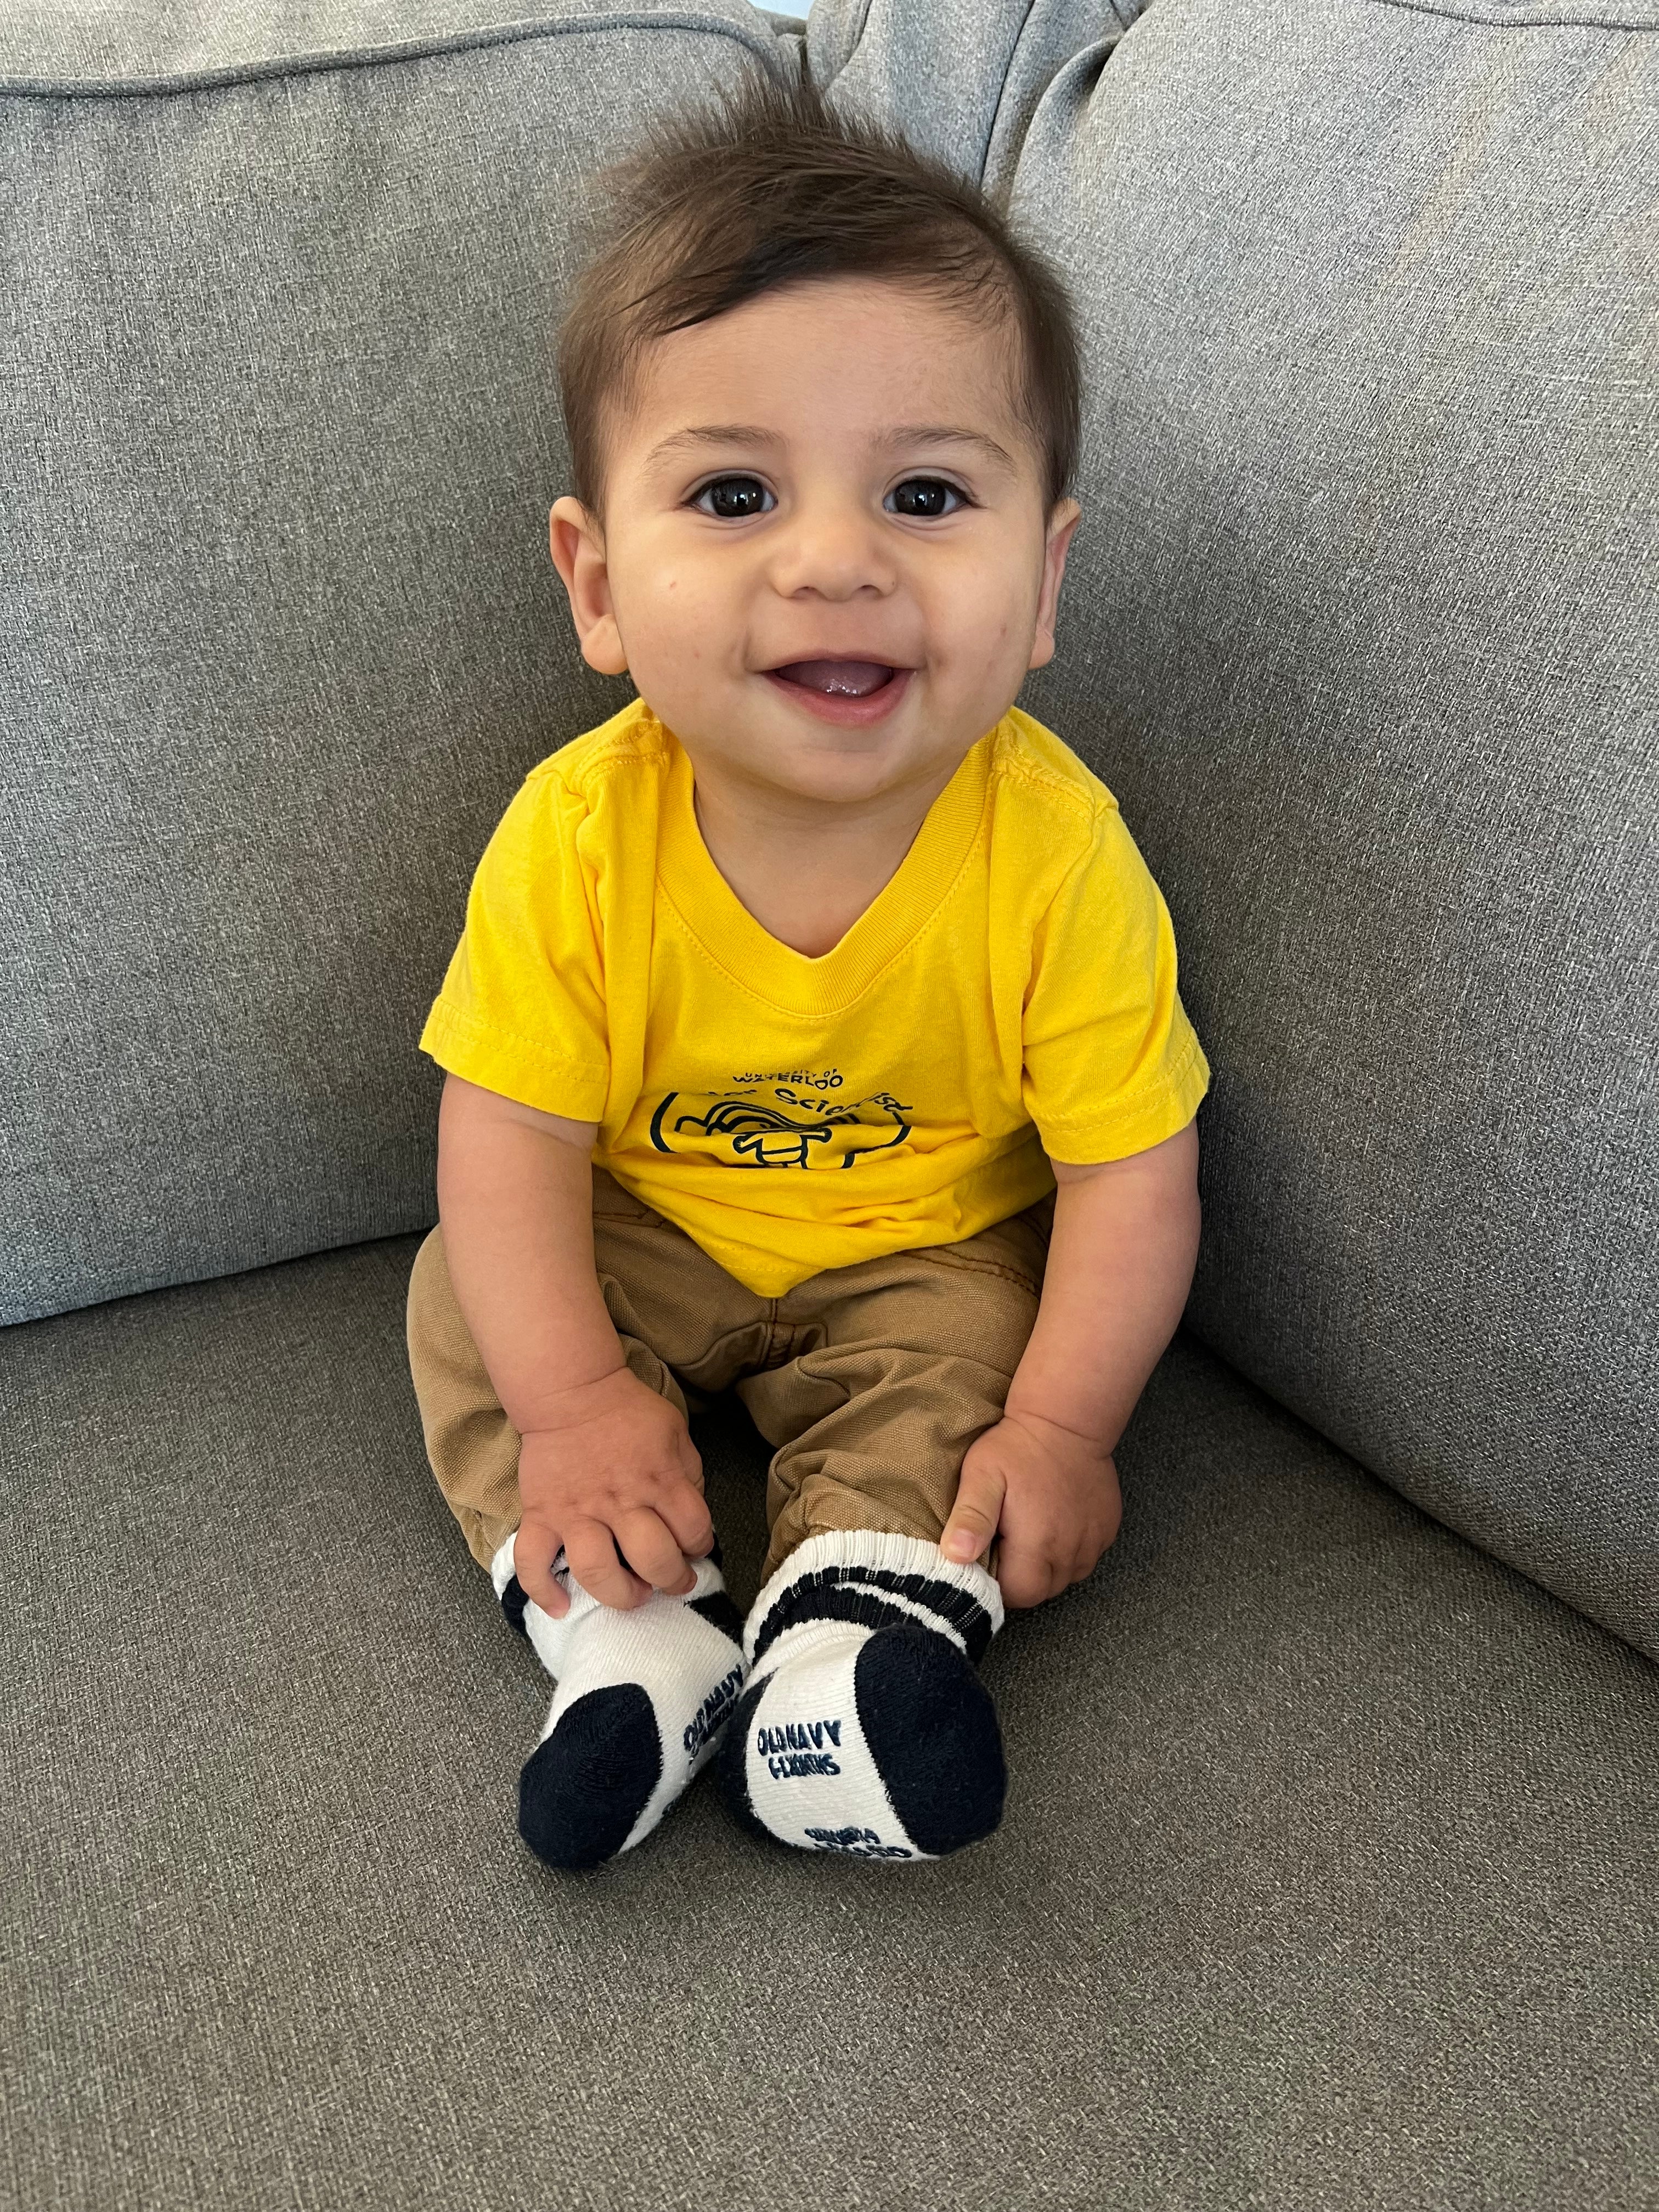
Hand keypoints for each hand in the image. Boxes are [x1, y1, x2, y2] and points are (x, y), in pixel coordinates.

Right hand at [513, 1366, 713, 1617]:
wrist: (570, 1391)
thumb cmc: (627, 1411)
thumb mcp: (675, 1432)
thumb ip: (688, 1474)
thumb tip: (691, 1517)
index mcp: (659, 1479)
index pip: (694, 1530)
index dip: (701, 1546)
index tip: (695, 1547)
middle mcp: (619, 1501)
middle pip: (653, 1559)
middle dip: (672, 1580)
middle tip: (673, 1581)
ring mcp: (576, 1512)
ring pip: (597, 1571)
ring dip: (620, 1594)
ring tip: (634, 1595)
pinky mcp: (540, 1516)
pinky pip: (533, 1562)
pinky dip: (542, 1591)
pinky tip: (560, 1608)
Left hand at [941, 1409, 1122, 1608]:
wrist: (1067, 1418)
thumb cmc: (1018, 1446)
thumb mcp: (982, 1475)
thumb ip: (971, 1518)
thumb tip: (956, 1556)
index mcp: (1038, 1543)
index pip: (1018, 1594)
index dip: (998, 1582)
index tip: (988, 1556)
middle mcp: (1072, 1550)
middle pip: (1042, 1590)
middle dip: (1021, 1577)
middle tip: (1005, 1541)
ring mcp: (1094, 1541)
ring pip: (1065, 1577)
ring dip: (1045, 1566)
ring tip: (1029, 1531)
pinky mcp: (1107, 1529)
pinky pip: (1084, 1558)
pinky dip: (1068, 1551)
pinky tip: (1053, 1523)